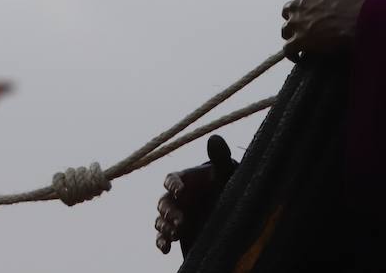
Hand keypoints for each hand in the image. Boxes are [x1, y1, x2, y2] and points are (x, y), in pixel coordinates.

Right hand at [154, 135, 237, 255]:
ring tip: (176, 234)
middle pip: (163, 203)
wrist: (224, 207)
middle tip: (181, 221)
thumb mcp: (224, 172)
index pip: (171, 179)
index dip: (173, 184)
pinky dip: (161, 242)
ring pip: (160, 221)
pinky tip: (166, 248)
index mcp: (183, 180)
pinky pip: (162, 237)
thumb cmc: (222, 185)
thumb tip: (215, 138)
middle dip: (170, 212)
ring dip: (165, 227)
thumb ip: (220, 157)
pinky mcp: (174, 232)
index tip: (181, 191)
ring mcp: (173, 215)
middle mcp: (175, 198)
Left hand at [281, 0, 374, 60]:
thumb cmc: (361, 0)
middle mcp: (299, 3)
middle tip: (307, 22)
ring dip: (292, 34)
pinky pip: (288, 49)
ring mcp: (297, 23)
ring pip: (285, 29)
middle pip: (287, 9)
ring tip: (302, 40)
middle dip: (295, 15)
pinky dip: (292, 54)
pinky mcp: (299, 42)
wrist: (363, 24)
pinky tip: (299, 58)